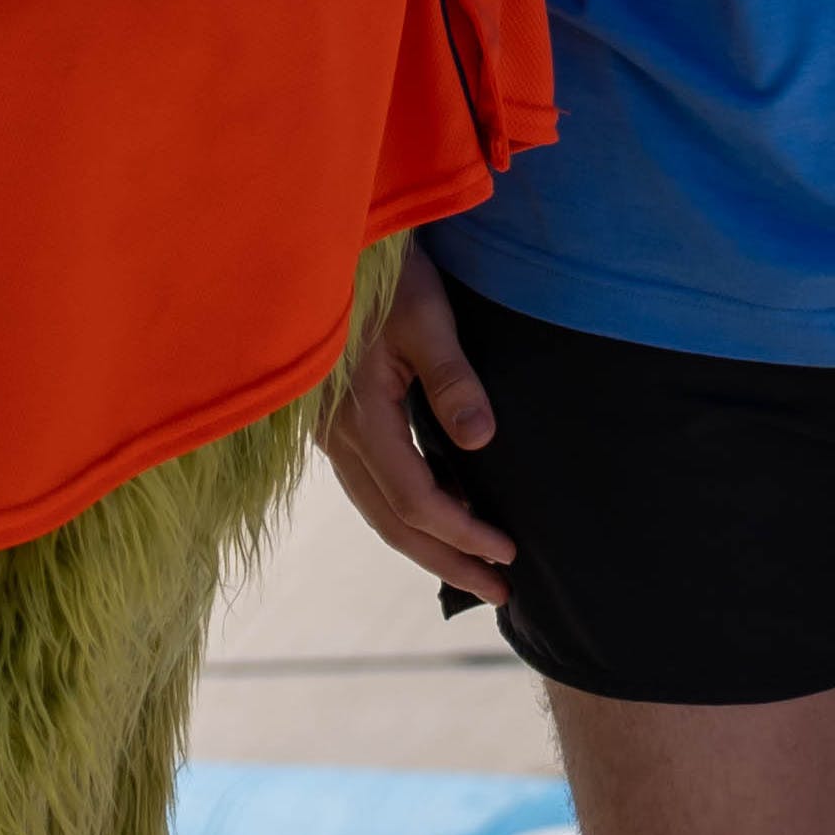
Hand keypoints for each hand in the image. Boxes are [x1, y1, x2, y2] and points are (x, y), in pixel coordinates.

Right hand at [322, 254, 517, 591]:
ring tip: (475, 566)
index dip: (462, 535)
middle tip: (499, 592)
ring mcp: (328, 431)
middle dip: (447, 561)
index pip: (414, 500)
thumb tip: (480, 440)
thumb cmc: (380, 270)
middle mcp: (335, 434)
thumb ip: (451, 378)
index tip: (508, 554)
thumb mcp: (425, 315)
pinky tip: (440, 511)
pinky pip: (370, 486)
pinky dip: (407, 512)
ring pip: (377, 509)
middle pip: (392, 521)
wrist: (326, 241)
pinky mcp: (333, 421)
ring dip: (427, 543)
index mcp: (358, 415)